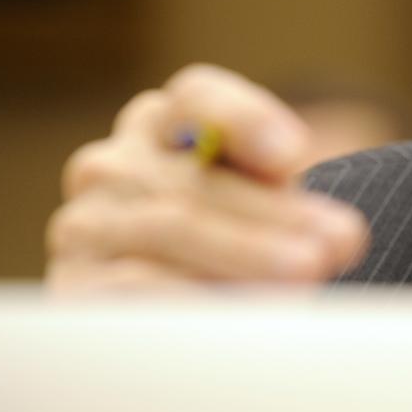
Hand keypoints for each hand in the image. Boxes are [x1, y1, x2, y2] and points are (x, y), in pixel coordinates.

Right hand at [47, 64, 369, 290]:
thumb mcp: (264, 207)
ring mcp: (85, 224)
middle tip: (339, 241)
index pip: (198, 98)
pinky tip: (241, 313)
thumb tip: (334, 236)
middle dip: (276, 214)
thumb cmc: (236, 241)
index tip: (291, 155)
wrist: (178, 303)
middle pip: (196, 177)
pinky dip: (196, 296)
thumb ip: (285, 201)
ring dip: (247, 255)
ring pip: (170, 228)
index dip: (245, 119)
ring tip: (307, 277)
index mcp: (163, 124)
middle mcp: (112, 165)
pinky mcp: (73, 285)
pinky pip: (133, 285)